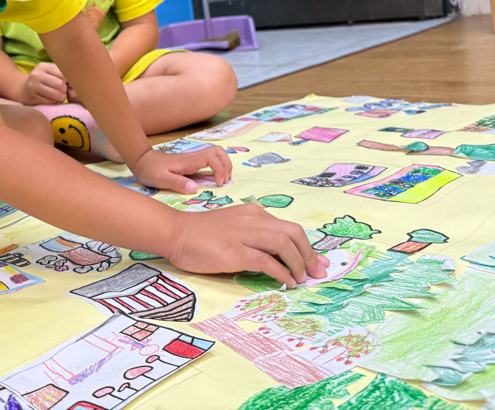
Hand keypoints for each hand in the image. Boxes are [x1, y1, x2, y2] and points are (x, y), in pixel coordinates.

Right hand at [20, 63, 67, 104]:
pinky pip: (50, 102)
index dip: (68, 81)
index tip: (67, 84)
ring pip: (56, 94)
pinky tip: (53, 100)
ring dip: (61, 97)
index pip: (63, 74)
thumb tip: (76, 83)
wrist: (24, 89)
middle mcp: (36, 75)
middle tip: (63, 91)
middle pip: (60, 84)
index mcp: (42, 66)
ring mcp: (33, 87)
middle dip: (65, 90)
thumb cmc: (43, 80)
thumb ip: (62, 74)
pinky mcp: (32, 98)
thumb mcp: (49, 73)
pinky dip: (54, 102)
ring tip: (60, 97)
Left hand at [130, 145, 231, 192]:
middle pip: (218, 151)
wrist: (143, 161)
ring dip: (224, 165)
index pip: (212, 157)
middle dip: (226, 165)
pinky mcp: (192, 162)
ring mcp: (193, 158)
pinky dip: (218, 167)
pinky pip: (210, 160)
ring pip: (216, 153)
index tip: (219, 183)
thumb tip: (194, 188)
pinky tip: (214, 179)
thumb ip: (177, 183)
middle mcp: (194, 157)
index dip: (220, 169)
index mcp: (189, 161)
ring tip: (221, 180)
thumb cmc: (151, 170)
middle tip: (224, 181)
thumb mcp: (161, 179)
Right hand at [166, 205, 328, 286]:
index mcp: (254, 213)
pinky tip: (285, 282)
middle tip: (317, 273)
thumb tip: (280, 256)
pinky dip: (281, 273)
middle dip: (309, 255)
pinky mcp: (235, 251)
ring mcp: (244, 235)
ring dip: (298, 264)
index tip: (317, 262)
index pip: (289, 228)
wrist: (177, 232)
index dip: (307, 247)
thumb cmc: (203, 233)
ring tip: (301, 279)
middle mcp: (253, 220)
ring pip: (284, 244)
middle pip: (293, 233)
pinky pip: (266, 261)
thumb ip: (255, 235)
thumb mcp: (234, 226)